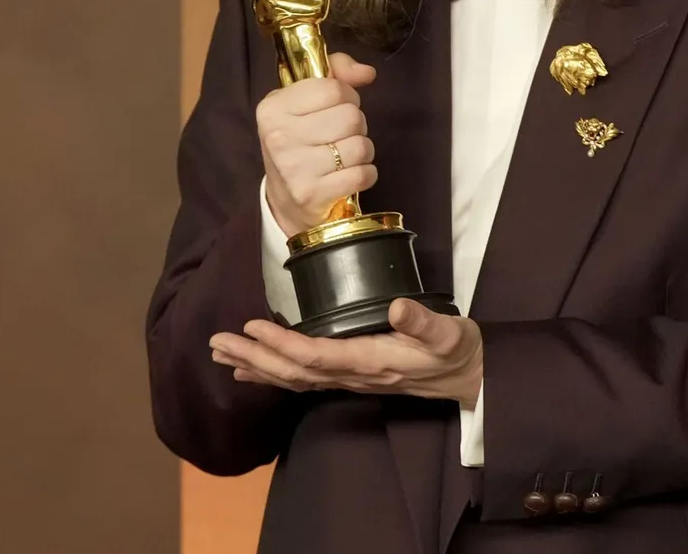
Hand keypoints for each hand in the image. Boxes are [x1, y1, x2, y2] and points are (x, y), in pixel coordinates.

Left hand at [210, 298, 483, 404]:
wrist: (470, 379)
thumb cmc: (458, 352)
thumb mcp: (450, 333)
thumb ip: (424, 322)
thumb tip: (400, 306)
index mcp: (371, 361)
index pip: (315, 355)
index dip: (281, 343)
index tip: (251, 326)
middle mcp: (354, 375)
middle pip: (293, 371)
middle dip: (254, 356)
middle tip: (217, 342)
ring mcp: (350, 379)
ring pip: (293, 379)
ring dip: (256, 366)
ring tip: (222, 355)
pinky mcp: (351, 377)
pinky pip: (303, 381)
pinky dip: (274, 375)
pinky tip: (252, 371)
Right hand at [257, 52, 377, 237]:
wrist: (285, 200)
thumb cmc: (299, 142)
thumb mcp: (303, 102)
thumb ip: (335, 74)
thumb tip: (367, 72)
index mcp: (274, 107)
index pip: (334, 88)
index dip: (346, 96)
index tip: (337, 108)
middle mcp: (279, 136)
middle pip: (351, 117)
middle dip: (356, 125)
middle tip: (341, 135)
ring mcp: (294, 167)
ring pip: (361, 146)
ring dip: (362, 151)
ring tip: (345, 156)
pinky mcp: (311, 194)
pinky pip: (363, 174)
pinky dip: (366, 174)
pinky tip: (350, 174)